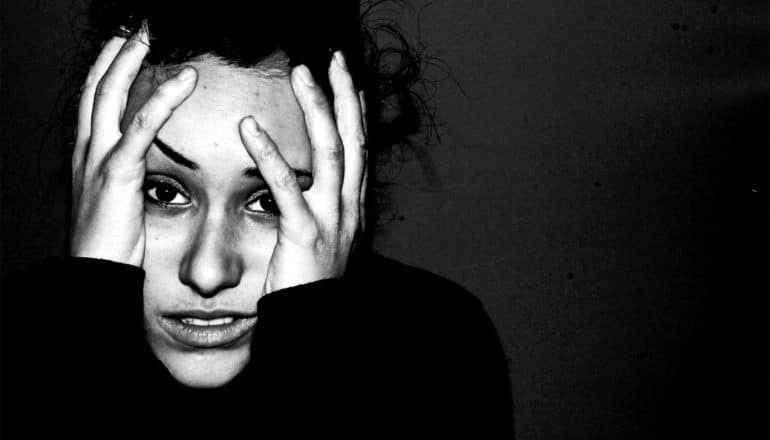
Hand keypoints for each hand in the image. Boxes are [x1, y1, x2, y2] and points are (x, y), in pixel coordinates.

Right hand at [70, 27, 197, 265]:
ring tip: (152, 36)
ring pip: (112, 95)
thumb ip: (127, 173)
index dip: (109, 67)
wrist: (96, 272)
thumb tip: (146, 162)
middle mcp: (88, 149)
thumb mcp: (117, 198)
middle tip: (137, 26)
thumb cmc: (112, 240)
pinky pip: (141, 128)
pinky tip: (184, 81)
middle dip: (117, 51)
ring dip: (132, 61)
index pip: (95, 98)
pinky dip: (162, 100)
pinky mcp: (118, 173)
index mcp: (89, 154)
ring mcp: (100, 159)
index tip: (125, 43)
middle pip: (98, 86)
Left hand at [238, 51, 367, 294]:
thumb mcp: (328, 241)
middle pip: (354, 139)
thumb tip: (317, 186)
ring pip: (332, 152)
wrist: (315, 325)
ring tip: (302, 73)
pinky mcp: (304, 235)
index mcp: (353, 206)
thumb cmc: (312, 284)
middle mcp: (349, 207)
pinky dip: (269, 154)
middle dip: (346, 95)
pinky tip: (249, 127)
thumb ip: (325, 209)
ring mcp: (331, 219)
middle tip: (335, 58)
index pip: (360, 149)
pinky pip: (287, 188)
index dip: (356, 112)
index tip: (350, 80)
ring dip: (318, 108)